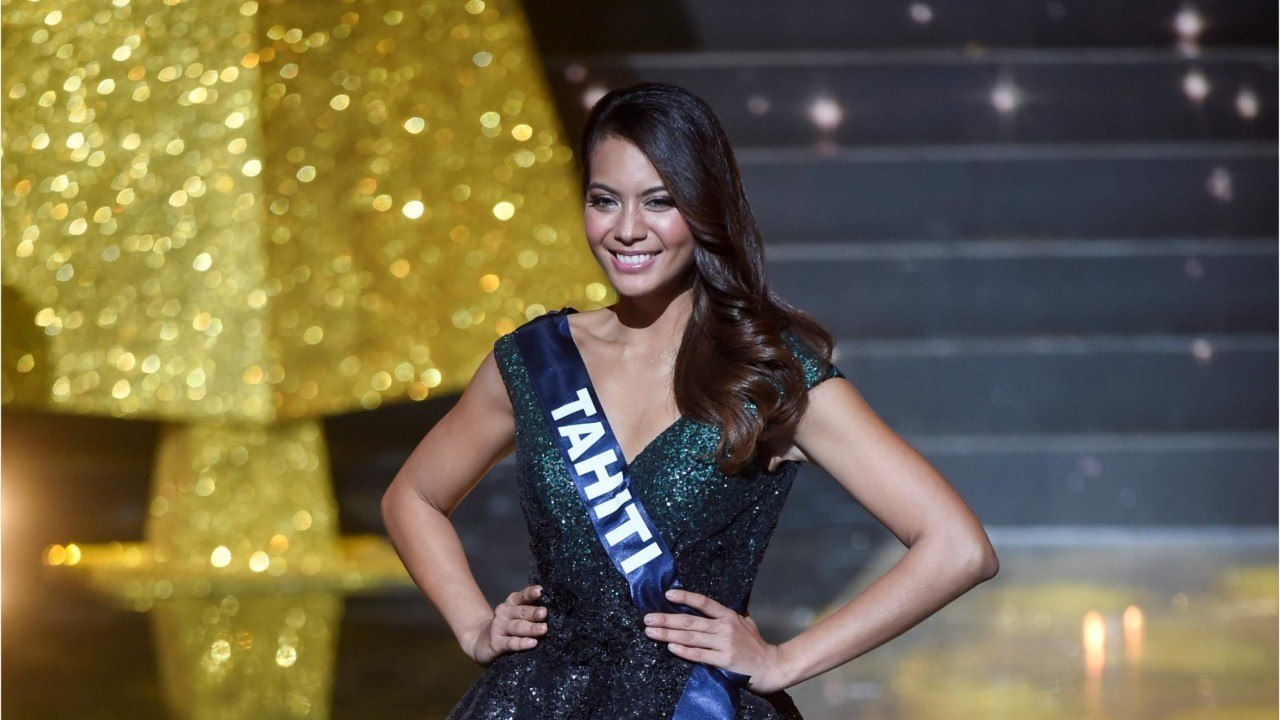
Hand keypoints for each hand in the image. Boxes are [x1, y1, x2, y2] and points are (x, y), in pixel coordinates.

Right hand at [462, 584, 548, 665]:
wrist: (480, 641)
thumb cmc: (507, 627)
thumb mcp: (516, 616)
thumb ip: (531, 611)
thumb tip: (556, 610)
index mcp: (511, 603)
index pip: (522, 596)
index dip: (530, 593)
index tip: (540, 591)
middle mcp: (504, 613)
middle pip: (521, 612)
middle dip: (533, 612)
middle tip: (544, 613)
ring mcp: (499, 628)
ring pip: (517, 627)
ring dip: (531, 628)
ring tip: (544, 629)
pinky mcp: (496, 643)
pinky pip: (510, 643)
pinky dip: (522, 643)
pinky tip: (532, 643)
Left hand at [643, 587, 792, 693]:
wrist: (771, 666)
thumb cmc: (757, 645)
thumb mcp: (746, 622)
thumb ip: (729, 615)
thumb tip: (714, 607)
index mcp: (728, 616)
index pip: (703, 602)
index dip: (685, 598)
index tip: (667, 595)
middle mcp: (724, 627)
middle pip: (690, 621)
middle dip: (666, 619)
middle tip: (647, 618)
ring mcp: (724, 644)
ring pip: (690, 637)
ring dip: (668, 634)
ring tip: (651, 632)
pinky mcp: (724, 660)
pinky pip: (699, 655)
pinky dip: (683, 651)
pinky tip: (670, 648)